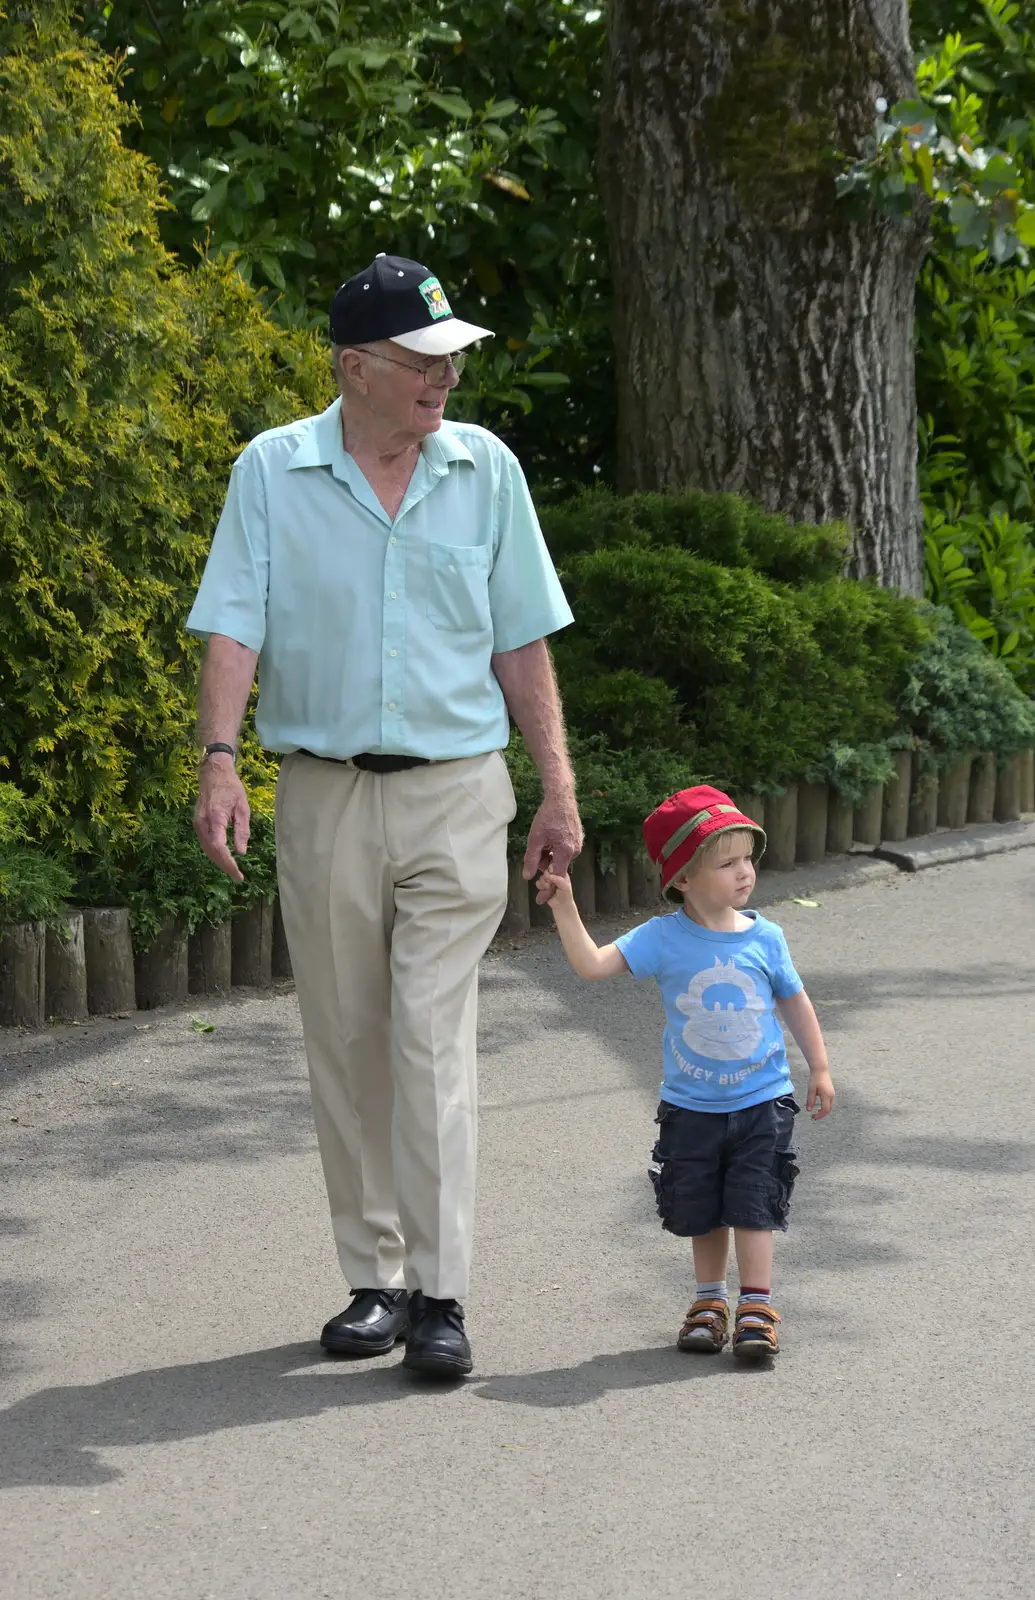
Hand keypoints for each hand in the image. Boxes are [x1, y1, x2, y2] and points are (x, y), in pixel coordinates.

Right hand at [194, 757, 249, 881]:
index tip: (238, 873)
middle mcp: (202, 823)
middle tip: (238, 877)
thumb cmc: (231, 788)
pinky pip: (205, 843)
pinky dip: (214, 853)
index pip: (219, 847)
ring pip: (207, 849)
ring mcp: (197, 823)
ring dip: (219, 861)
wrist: (213, 774)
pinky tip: (224, 858)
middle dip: (225, 866)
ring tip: (232, 870)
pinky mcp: (197, 823)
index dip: (228, 863)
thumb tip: (241, 852)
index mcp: (215, 818)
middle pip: (212, 852)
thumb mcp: (243, 807)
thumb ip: (242, 830)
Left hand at [523, 789, 583, 897]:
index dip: (547, 889)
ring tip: (542, 841)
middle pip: (557, 867)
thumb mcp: (535, 839)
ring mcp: (578, 845)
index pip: (556, 878)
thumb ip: (531, 859)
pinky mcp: (577, 839)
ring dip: (549, 856)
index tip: (541, 900)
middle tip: (536, 853)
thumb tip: (527, 876)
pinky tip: (549, 838)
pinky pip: (565, 851)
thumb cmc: (547, 816)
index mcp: (565, 852)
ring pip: (560, 859)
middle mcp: (574, 851)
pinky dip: (555, 850)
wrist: (561, 797)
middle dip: (545, 865)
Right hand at [537, 870, 574, 909]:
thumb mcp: (565, 886)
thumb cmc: (565, 895)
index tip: (550, 874)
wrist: (561, 906)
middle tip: (549, 884)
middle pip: (546, 871)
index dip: (550, 870)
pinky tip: (544, 890)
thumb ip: (558, 879)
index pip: (553, 866)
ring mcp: (548, 881)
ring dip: (543, 883)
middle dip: (546, 878)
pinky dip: (540, 886)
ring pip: (541, 877)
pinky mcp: (543, 887)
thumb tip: (549, 876)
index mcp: (561, 873)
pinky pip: (538, 883)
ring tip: (547, 888)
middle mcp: (554, 876)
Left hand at [806, 1071, 834, 1119]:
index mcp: (826, 1096)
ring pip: (829, 1106)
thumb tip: (809, 1110)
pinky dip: (825, 1107)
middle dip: (821, 1115)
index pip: (825, 1110)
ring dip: (823, 1111)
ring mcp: (832, 1094)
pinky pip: (829, 1102)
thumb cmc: (815, 1079)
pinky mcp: (831, 1092)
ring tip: (816, 1113)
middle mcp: (831, 1096)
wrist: (821, 1070)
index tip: (813, 1117)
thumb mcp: (811, 1090)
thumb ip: (810, 1100)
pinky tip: (819, 1106)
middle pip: (828, 1110)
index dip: (819, 1115)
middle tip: (813, 1117)